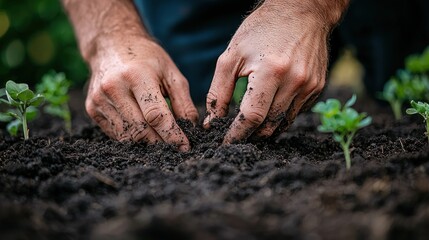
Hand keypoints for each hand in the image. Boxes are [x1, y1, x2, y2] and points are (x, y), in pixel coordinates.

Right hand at [85, 34, 197, 150]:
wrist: (111, 45)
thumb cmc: (147, 58)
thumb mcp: (171, 73)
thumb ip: (183, 102)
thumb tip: (191, 128)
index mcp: (136, 75)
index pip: (156, 115)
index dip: (172, 135)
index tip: (185, 147)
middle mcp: (114, 88)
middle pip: (141, 130)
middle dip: (161, 143)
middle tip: (176, 147)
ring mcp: (99, 99)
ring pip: (127, 136)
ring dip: (147, 143)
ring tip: (162, 140)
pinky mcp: (92, 108)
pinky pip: (116, 134)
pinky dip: (133, 137)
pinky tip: (144, 131)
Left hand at [204, 0, 347, 142]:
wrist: (302, 12)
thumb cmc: (260, 30)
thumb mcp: (231, 56)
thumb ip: (218, 92)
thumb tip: (212, 123)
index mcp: (271, 71)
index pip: (251, 117)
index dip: (236, 134)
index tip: (224, 144)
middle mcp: (295, 81)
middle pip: (269, 125)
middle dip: (249, 136)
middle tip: (235, 137)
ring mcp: (310, 86)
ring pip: (283, 123)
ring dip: (264, 130)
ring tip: (249, 129)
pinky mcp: (317, 88)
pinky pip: (295, 114)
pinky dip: (279, 118)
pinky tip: (268, 111)